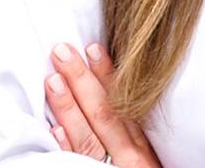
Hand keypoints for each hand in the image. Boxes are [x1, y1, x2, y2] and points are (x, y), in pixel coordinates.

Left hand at [46, 41, 161, 166]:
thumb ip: (135, 128)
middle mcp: (128, 157)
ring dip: (68, 107)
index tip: (93, 48)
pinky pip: (78, 166)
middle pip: (103, 113)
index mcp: (143, 144)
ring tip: (52, 80)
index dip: (108, 74)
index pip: (123, 102)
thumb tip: (117, 90)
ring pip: (87, 137)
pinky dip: (66, 147)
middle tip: (62, 51)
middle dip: (82, 80)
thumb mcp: (152, 152)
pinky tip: (53, 129)